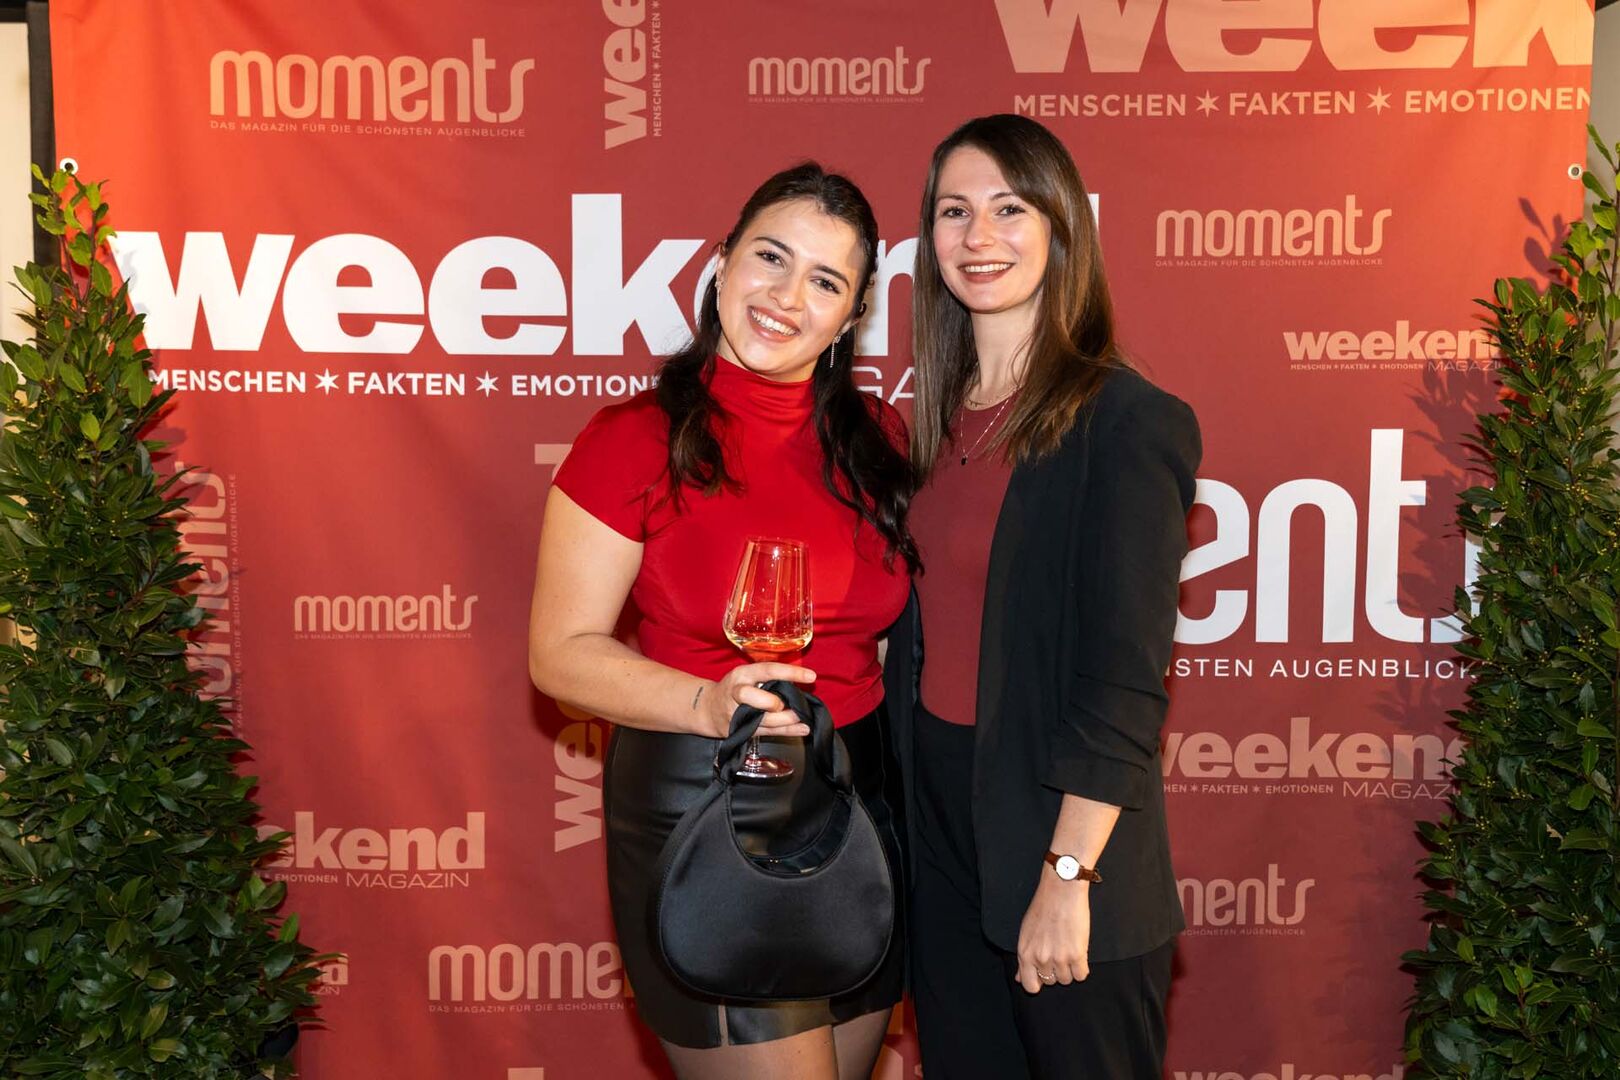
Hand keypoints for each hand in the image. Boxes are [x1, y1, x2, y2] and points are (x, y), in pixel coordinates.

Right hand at [695, 663, 815, 737]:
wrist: (709, 709)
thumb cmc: (735, 688)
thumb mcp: (747, 676)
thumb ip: (769, 679)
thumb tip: (801, 685)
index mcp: (742, 674)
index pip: (767, 670)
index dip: (790, 673)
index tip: (810, 676)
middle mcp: (737, 692)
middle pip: (750, 696)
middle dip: (771, 702)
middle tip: (783, 705)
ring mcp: (738, 714)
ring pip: (762, 719)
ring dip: (785, 720)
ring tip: (803, 719)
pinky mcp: (743, 730)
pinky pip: (768, 732)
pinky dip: (788, 731)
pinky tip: (802, 729)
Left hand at [1014, 872, 1090, 992]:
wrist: (1062, 890)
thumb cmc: (1043, 907)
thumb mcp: (1026, 932)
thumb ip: (1024, 958)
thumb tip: (1020, 979)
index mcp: (1025, 953)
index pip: (1030, 986)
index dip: (1039, 982)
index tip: (1045, 973)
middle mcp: (1040, 958)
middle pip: (1051, 981)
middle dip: (1056, 971)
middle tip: (1059, 952)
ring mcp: (1059, 958)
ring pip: (1067, 979)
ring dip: (1070, 968)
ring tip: (1069, 948)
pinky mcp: (1077, 954)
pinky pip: (1081, 975)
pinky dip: (1082, 967)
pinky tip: (1079, 953)